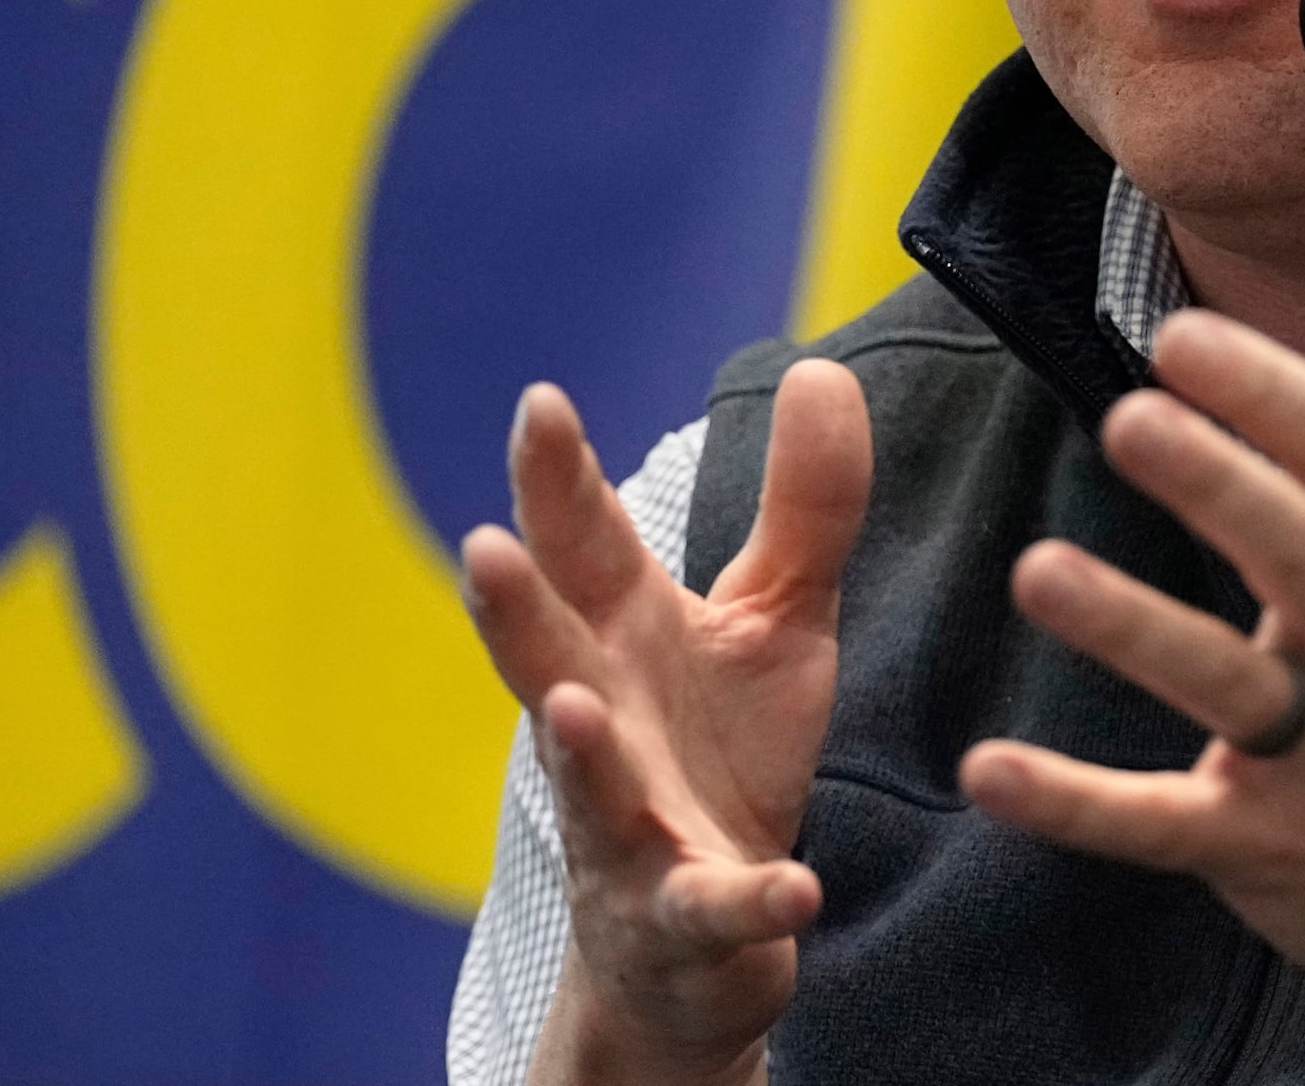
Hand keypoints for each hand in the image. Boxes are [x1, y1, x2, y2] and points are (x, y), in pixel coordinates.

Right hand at [459, 368, 871, 1085]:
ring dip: (578, 753)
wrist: (703, 936)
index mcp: (623, 639)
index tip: (540, 403)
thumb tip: (821, 368)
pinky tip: (795, 889)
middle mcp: (604, 725)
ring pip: (593, 790)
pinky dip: (749, 901)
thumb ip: (803, 506)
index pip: (580, 548)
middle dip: (512, 610)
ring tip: (573, 708)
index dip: (555, 480)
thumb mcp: (777, 620)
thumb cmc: (722, 751)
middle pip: (546, 659)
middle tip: (483, 548)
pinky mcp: (687, 914)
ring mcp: (631, 826)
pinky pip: (716, 908)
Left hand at [956, 259, 1304, 1031]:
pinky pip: (1162, 825)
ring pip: (1226, 687)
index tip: (1177, 338)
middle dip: (1217, 484)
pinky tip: (988, 770)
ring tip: (1037, 570)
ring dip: (1133, 630)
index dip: (1265, 392)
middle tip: (1125, 418)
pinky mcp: (1263, 847)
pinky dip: (1076, 806)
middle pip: (1296, 554)